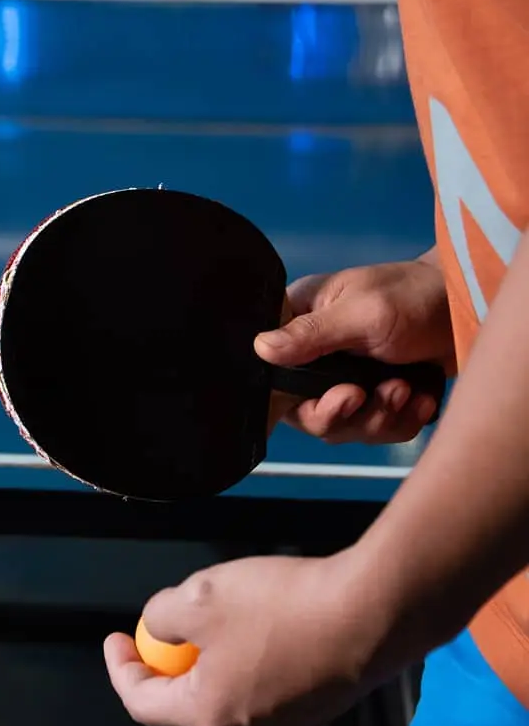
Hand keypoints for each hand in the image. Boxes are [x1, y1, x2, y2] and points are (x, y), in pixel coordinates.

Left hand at [105, 552, 395, 725]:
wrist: (367, 615)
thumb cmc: (281, 606)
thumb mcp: (200, 596)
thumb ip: (163, 615)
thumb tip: (157, 625)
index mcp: (208, 713)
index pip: (142, 704)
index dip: (119, 668)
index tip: (115, 638)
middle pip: (181, 724)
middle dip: (158, 688)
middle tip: (152, 648)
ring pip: (221, 717)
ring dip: (199, 683)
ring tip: (199, 636)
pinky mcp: (310, 709)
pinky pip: (256, 704)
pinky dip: (236, 677)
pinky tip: (245, 635)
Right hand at [256, 257, 452, 443]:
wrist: (467, 305)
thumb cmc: (412, 296)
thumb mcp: (362, 312)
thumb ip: (312, 333)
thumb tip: (259, 348)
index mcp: (301, 322)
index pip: (274, 373)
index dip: (298, 399)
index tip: (343, 396)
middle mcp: (317, 353)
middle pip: (309, 411)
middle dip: (349, 413)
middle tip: (381, 394)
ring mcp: (346, 376)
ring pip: (345, 426)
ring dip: (380, 417)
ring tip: (407, 389)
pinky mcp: (376, 394)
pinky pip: (377, 429)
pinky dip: (402, 422)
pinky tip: (421, 399)